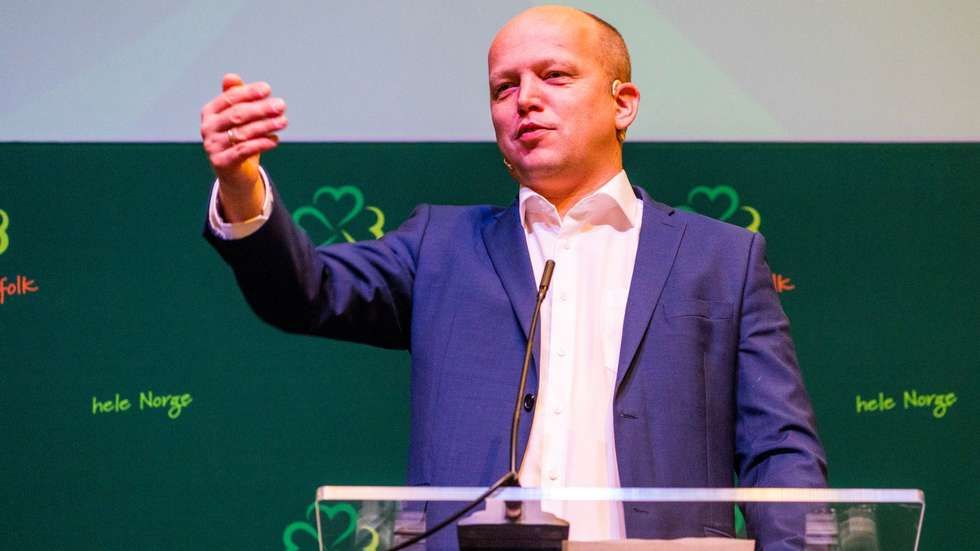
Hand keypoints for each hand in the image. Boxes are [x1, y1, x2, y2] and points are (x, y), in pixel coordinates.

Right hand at [200, 74, 287, 218]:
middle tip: (281, 105)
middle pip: (237, 115)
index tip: (267, 89)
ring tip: (283, 121)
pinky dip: (261, 143)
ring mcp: (212, 146)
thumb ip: (236, 97)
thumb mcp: (238, 118)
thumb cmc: (238, 140)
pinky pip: (244, 150)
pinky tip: (275, 140)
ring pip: (242, 133)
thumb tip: (230, 76)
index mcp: (210, 112)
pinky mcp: (221, 162)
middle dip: (261, 109)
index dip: (248, 92)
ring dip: (266, 125)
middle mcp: (207, 128)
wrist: (235, 174)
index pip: (230, 98)